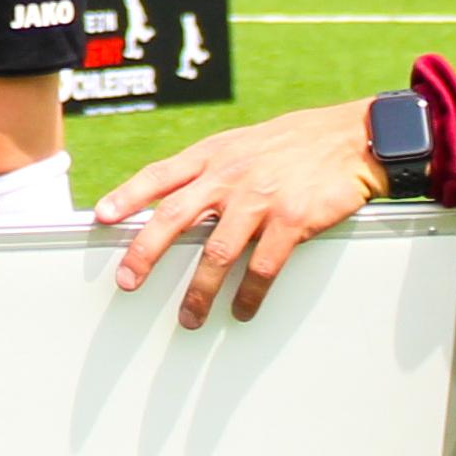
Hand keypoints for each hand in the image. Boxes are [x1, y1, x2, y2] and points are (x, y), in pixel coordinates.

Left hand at [99, 102, 384, 328]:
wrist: (352, 137)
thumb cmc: (297, 143)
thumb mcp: (245, 144)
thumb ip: (213, 169)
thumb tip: (178, 196)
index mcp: (215, 155)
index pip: (160, 175)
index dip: (128, 196)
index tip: (102, 217)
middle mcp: (230, 176)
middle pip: (174, 217)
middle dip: (145, 253)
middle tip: (128, 282)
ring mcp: (260, 199)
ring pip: (215, 253)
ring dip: (199, 292)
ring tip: (188, 318)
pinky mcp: (291, 221)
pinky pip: (262, 267)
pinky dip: (248, 294)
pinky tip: (242, 310)